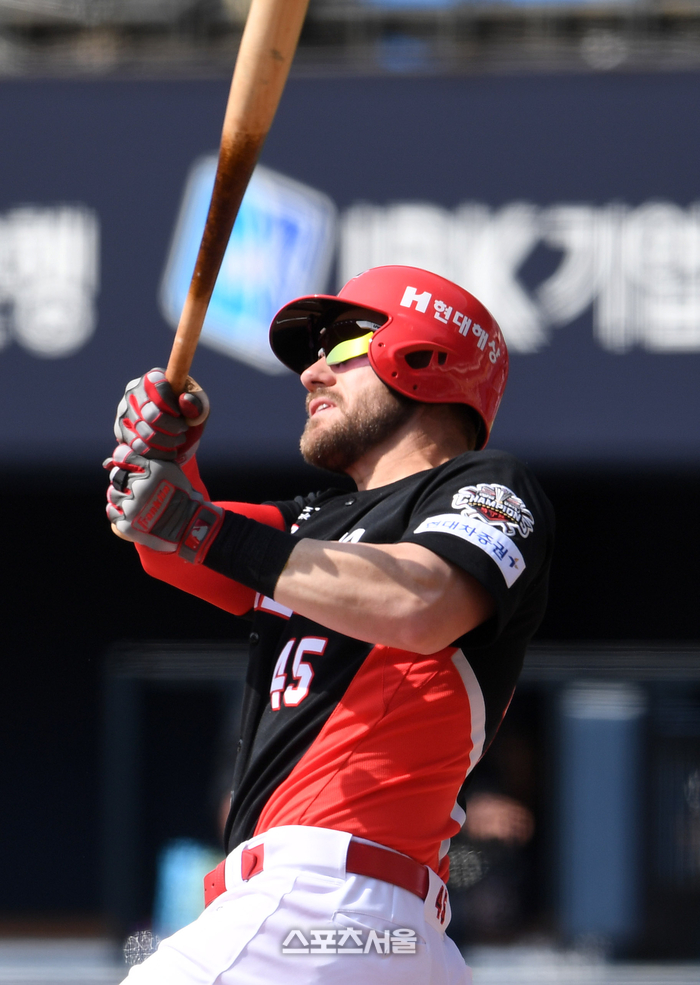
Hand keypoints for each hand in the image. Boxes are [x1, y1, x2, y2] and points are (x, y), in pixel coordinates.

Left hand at [105, 445, 222, 562]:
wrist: (188, 525)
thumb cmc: (180, 494)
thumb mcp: (171, 469)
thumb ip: (150, 459)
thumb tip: (127, 452)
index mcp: (151, 471)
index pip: (121, 456)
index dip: (123, 459)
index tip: (127, 464)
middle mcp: (140, 488)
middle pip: (116, 475)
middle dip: (123, 478)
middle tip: (135, 486)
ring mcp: (132, 508)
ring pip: (113, 494)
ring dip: (120, 495)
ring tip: (134, 500)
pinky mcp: (127, 525)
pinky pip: (112, 512)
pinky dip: (118, 510)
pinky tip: (130, 511)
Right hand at [113, 368, 209, 462]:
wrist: (176, 435)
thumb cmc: (188, 415)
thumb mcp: (199, 409)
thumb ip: (196, 404)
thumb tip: (185, 400)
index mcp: (153, 378)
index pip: (157, 386)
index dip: (170, 403)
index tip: (180, 414)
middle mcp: (133, 392)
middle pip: (150, 414)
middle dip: (172, 427)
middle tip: (183, 430)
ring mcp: (124, 412)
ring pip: (144, 433)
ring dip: (166, 442)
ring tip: (178, 441)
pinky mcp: (120, 432)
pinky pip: (137, 447)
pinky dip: (157, 453)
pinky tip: (168, 452)